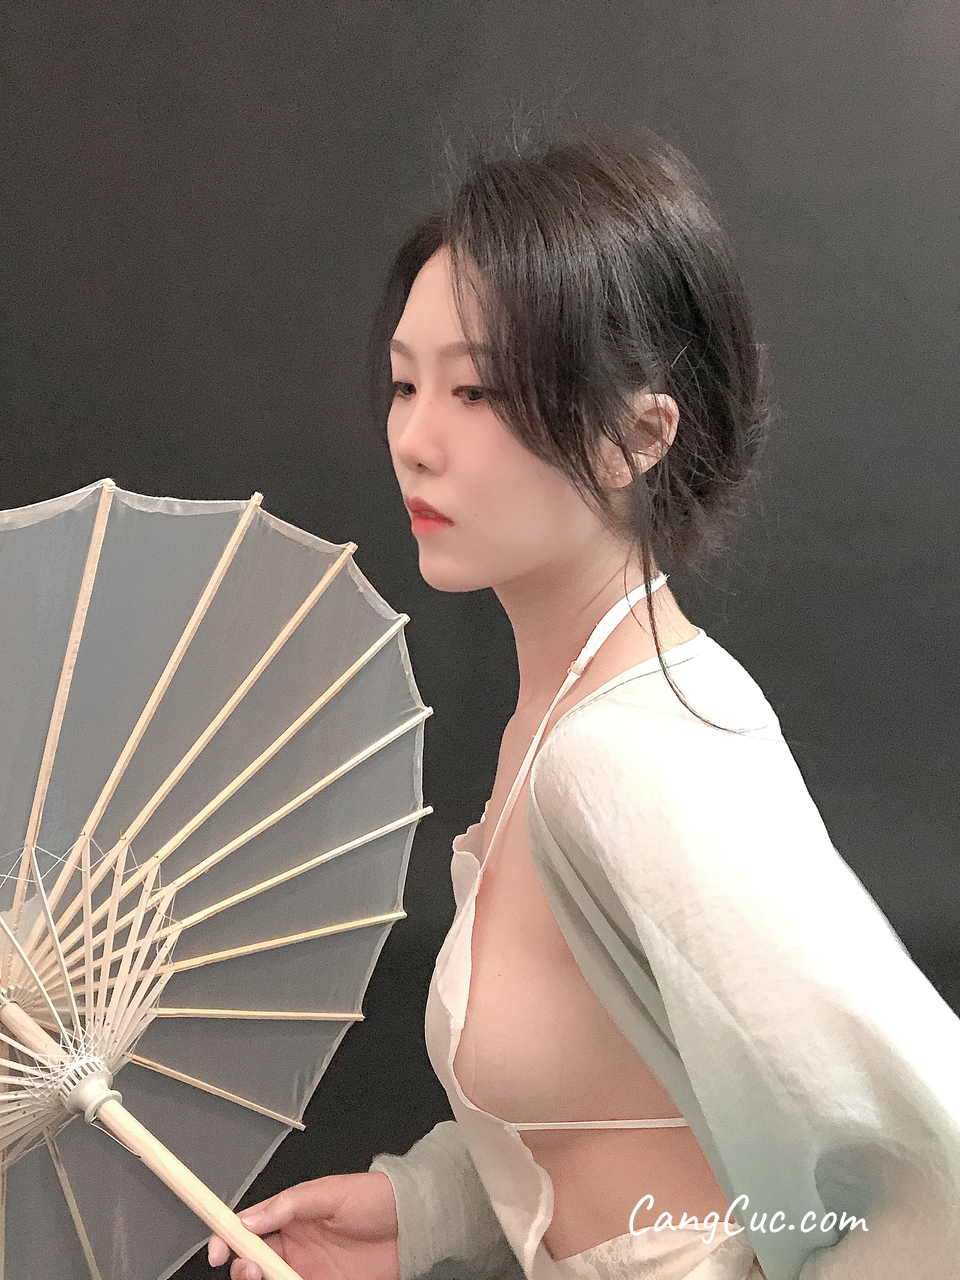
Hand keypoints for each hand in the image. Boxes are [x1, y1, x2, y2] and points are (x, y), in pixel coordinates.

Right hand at [207, 1172, 400, 1279]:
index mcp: (290, 1217)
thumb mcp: (330, 1192)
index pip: (248, 1230)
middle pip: (252, 1264)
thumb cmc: (374, 1197)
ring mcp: (308, 1271)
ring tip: (270, 1278)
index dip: (227, 1239)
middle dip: (243, 1269)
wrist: (414, 1224)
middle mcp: (294, 1247)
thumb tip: (248, 1218)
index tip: (216, 1251)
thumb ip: (289, 1204)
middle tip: (250, 1270)